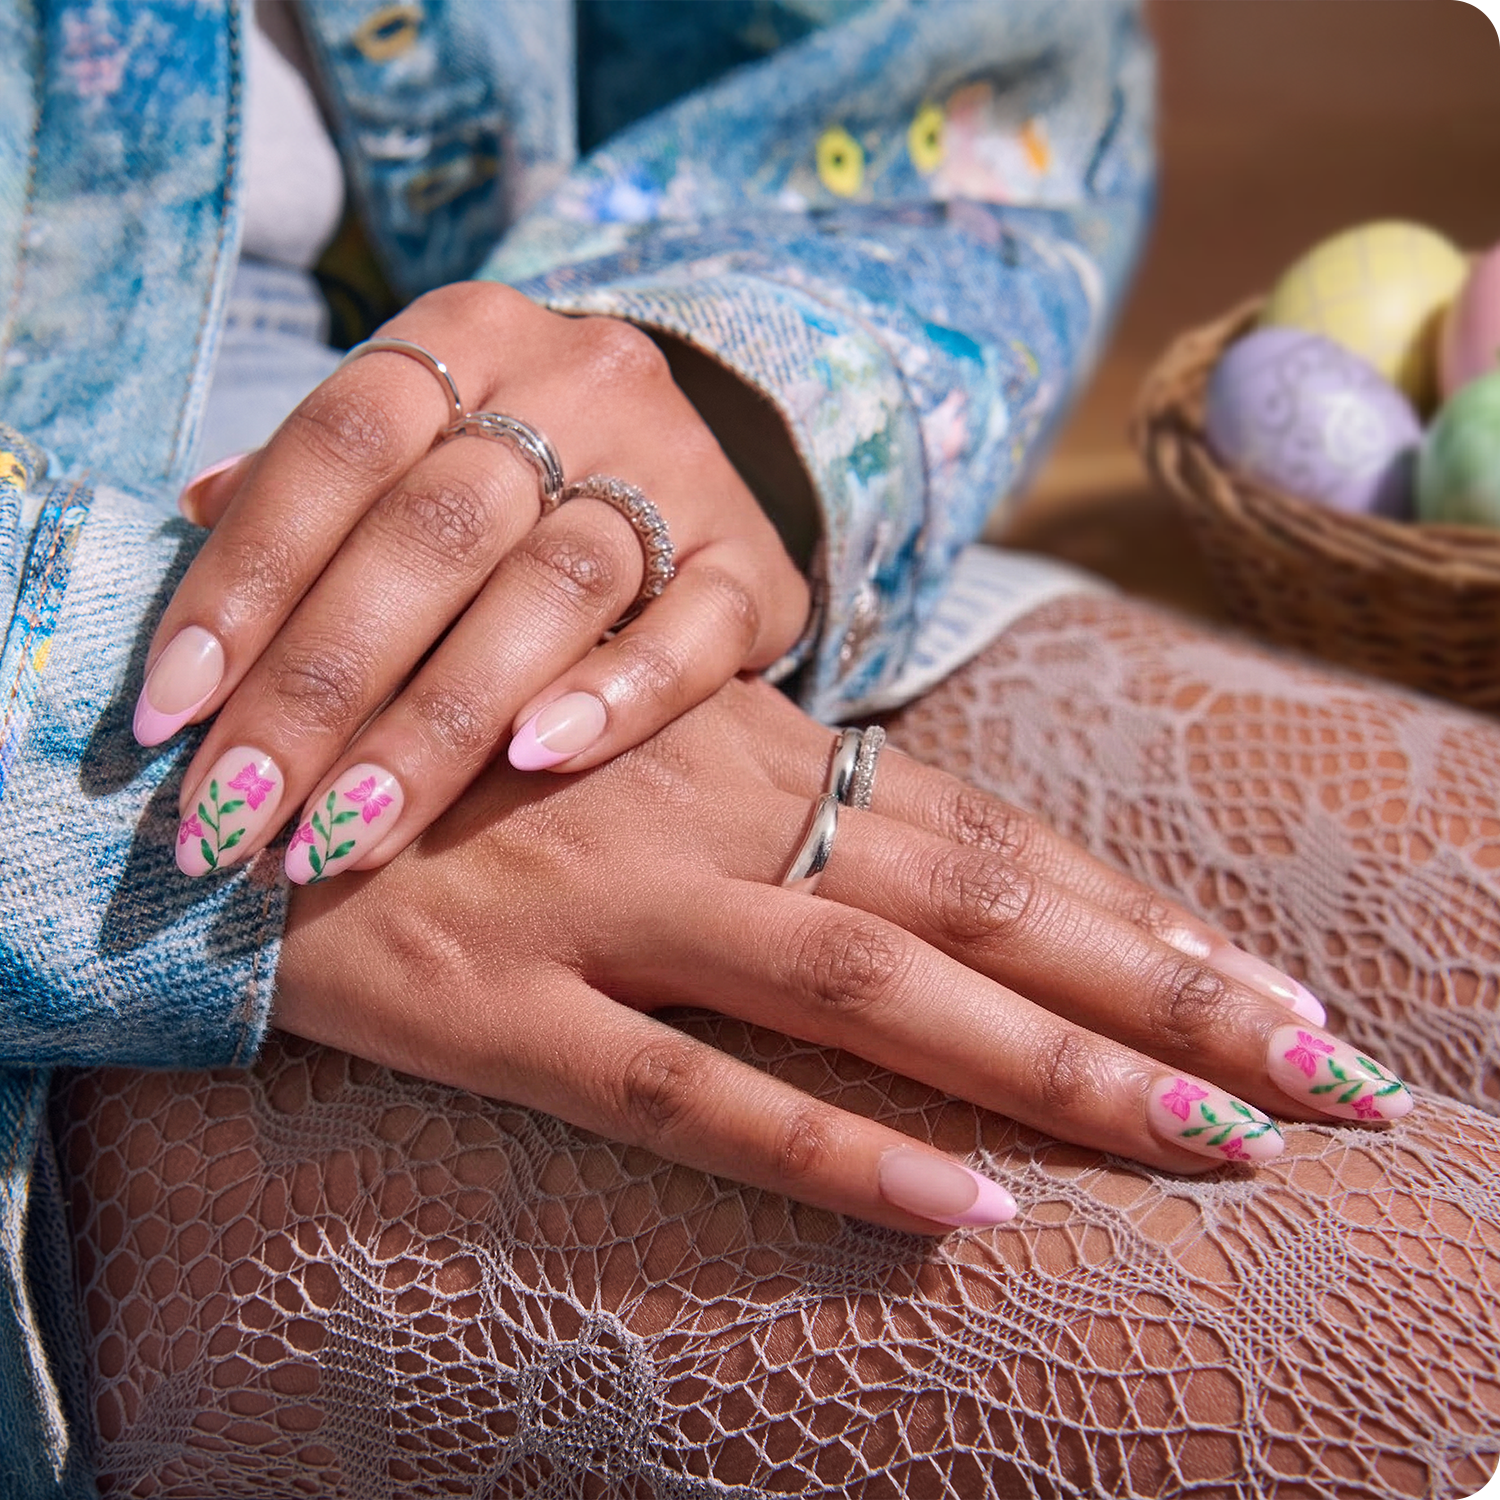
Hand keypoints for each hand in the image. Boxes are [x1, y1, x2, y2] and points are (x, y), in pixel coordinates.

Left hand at [135, 283, 809, 881]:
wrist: (697, 479)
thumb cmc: (520, 485)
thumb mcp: (418, 448)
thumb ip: (315, 485)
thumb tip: (193, 519)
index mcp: (470, 333)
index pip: (338, 441)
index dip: (245, 579)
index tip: (168, 714)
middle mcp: (579, 382)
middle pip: (436, 530)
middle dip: (320, 688)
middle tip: (239, 818)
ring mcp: (680, 470)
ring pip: (557, 586)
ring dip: (439, 723)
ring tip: (347, 834)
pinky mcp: (755, 564)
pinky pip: (695, 630)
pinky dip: (615, 695)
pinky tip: (534, 762)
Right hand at [273, 678, 1413, 1234]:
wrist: (237, 756)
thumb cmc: (449, 755)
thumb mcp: (633, 753)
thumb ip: (774, 804)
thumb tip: (918, 866)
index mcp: (744, 751)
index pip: (985, 836)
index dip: (1140, 913)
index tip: (1281, 993)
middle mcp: (705, 813)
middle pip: (977, 905)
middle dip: (1162, 990)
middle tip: (1330, 1077)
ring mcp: (610, 907)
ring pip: (869, 988)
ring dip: (1047, 1064)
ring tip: (1212, 1140)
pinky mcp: (504, 1005)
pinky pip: (691, 1091)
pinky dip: (831, 1149)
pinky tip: (961, 1211)